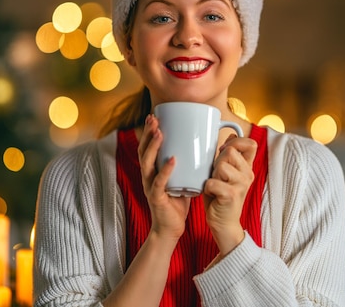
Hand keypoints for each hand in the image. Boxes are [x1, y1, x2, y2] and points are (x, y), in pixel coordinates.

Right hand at [137, 114, 190, 241]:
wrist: (170, 229)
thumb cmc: (177, 203)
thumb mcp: (180, 179)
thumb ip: (185, 166)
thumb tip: (201, 148)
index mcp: (152, 171)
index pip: (146, 147)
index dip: (148, 132)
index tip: (154, 116)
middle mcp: (147, 176)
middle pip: (143, 151)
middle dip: (148, 133)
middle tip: (154, 119)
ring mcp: (149, 186)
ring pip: (147, 163)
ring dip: (153, 146)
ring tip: (160, 132)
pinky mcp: (156, 197)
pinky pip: (159, 182)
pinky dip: (165, 170)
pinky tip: (172, 159)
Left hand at [203, 134, 256, 254]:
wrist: (223, 223)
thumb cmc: (220, 196)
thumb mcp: (225, 173)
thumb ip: (229, 156)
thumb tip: (229, 135)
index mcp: (247, 168)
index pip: (250, 144)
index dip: (236, 142)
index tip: (224, 151)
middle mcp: (248, 174)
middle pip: (229, 152)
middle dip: (217, 162)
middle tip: (217, 177)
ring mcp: (241, 185)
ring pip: (221, 166)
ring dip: (212, 176)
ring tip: (215, 187)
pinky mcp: (232, 195)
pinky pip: (212, 182)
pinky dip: (207, 188)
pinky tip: (212, 195)